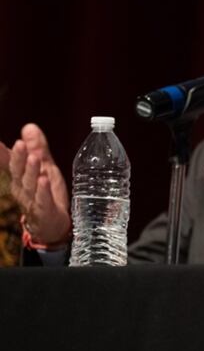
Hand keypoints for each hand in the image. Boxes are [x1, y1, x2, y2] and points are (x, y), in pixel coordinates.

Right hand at [0, 124, 71, 245]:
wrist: (51, 224)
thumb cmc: (46, 193)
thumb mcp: (44, 166)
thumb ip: (37, 148)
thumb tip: (29, 126)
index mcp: (19, 176)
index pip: (9, 161)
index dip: (1, 152)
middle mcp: (21, 187)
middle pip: (18, 171)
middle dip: (17, 158)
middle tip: (19, 144)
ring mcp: (31, 199)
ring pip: (30, 184)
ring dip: (31, 171)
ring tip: (34, 158)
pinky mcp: (44, 210)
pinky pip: (42, 199)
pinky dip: (43, 190)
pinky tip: (44, 179)